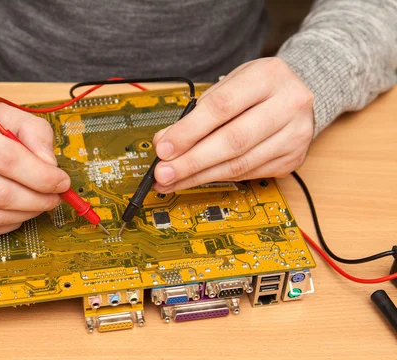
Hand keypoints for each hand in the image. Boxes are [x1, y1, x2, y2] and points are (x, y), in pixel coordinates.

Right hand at [0, 80, 69, 236]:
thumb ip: (32, 131)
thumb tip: (50, 166)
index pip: (7, 159)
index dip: (41, 176)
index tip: (61, 181)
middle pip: (0, 192)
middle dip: (37, 200)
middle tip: (54, 197)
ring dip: (24, 215)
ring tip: (39, 204)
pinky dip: (5, 225)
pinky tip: (17, 213)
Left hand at [153, 57, 314, 192]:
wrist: (297, 93)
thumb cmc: (257, 88)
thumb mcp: (229, 85)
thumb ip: (197, 111)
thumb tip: (165, 142)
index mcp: (269, 76)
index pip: (221, 107)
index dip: (188, 131)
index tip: (163, 148)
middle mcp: (289, 104)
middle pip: (232, 141)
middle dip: (191, 161)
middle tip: (164, 173)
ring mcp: (295, 134)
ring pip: (240, 164)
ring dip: (200, 176)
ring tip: (173, 181)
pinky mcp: (293, 158)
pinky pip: (249, 173)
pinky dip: (218, 178)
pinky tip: (197, 179)